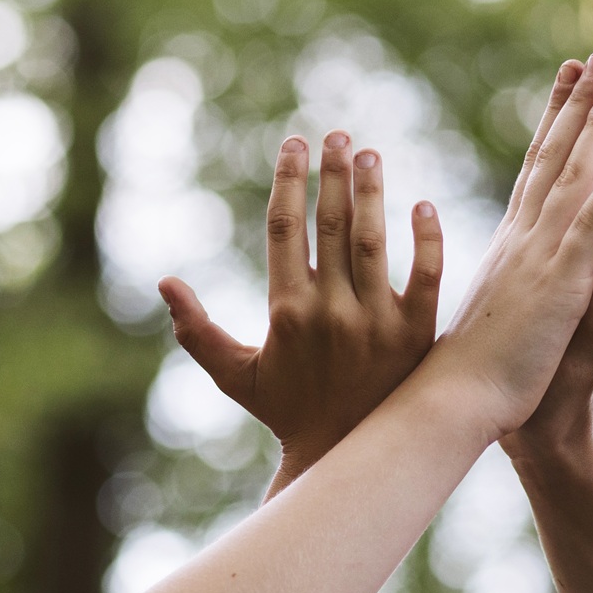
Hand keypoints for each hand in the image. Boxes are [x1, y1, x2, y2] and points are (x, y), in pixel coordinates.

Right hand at [158, 133, 442, 477]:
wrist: (346, 457)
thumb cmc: (286, 412)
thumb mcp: (235, 374)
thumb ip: (197, 330)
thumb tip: (165, 282)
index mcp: (288, 311)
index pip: (286, 228)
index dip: (289, 180)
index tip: (295, 144)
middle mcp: (332, 311)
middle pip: (332, 224)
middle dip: (333, 173)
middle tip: (338, 135)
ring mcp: (378, 322)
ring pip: (375, 242)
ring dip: (372, 193)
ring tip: (370, 154)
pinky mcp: (416, 335)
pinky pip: (428, 277)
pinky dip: (427, 240)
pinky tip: (422, 206)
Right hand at [428, 53, 592, 440]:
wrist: (460, 406)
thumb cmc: (493, 376)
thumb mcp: (546, 327)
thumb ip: (583, 300)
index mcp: (517, 246)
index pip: (539, 172)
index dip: (557, 125)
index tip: (569, 84)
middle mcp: (525, 239)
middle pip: (553, 158)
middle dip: (576, 105)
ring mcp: (540, 256)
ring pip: (571, 177)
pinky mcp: (558, 282)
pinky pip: (586, 225)